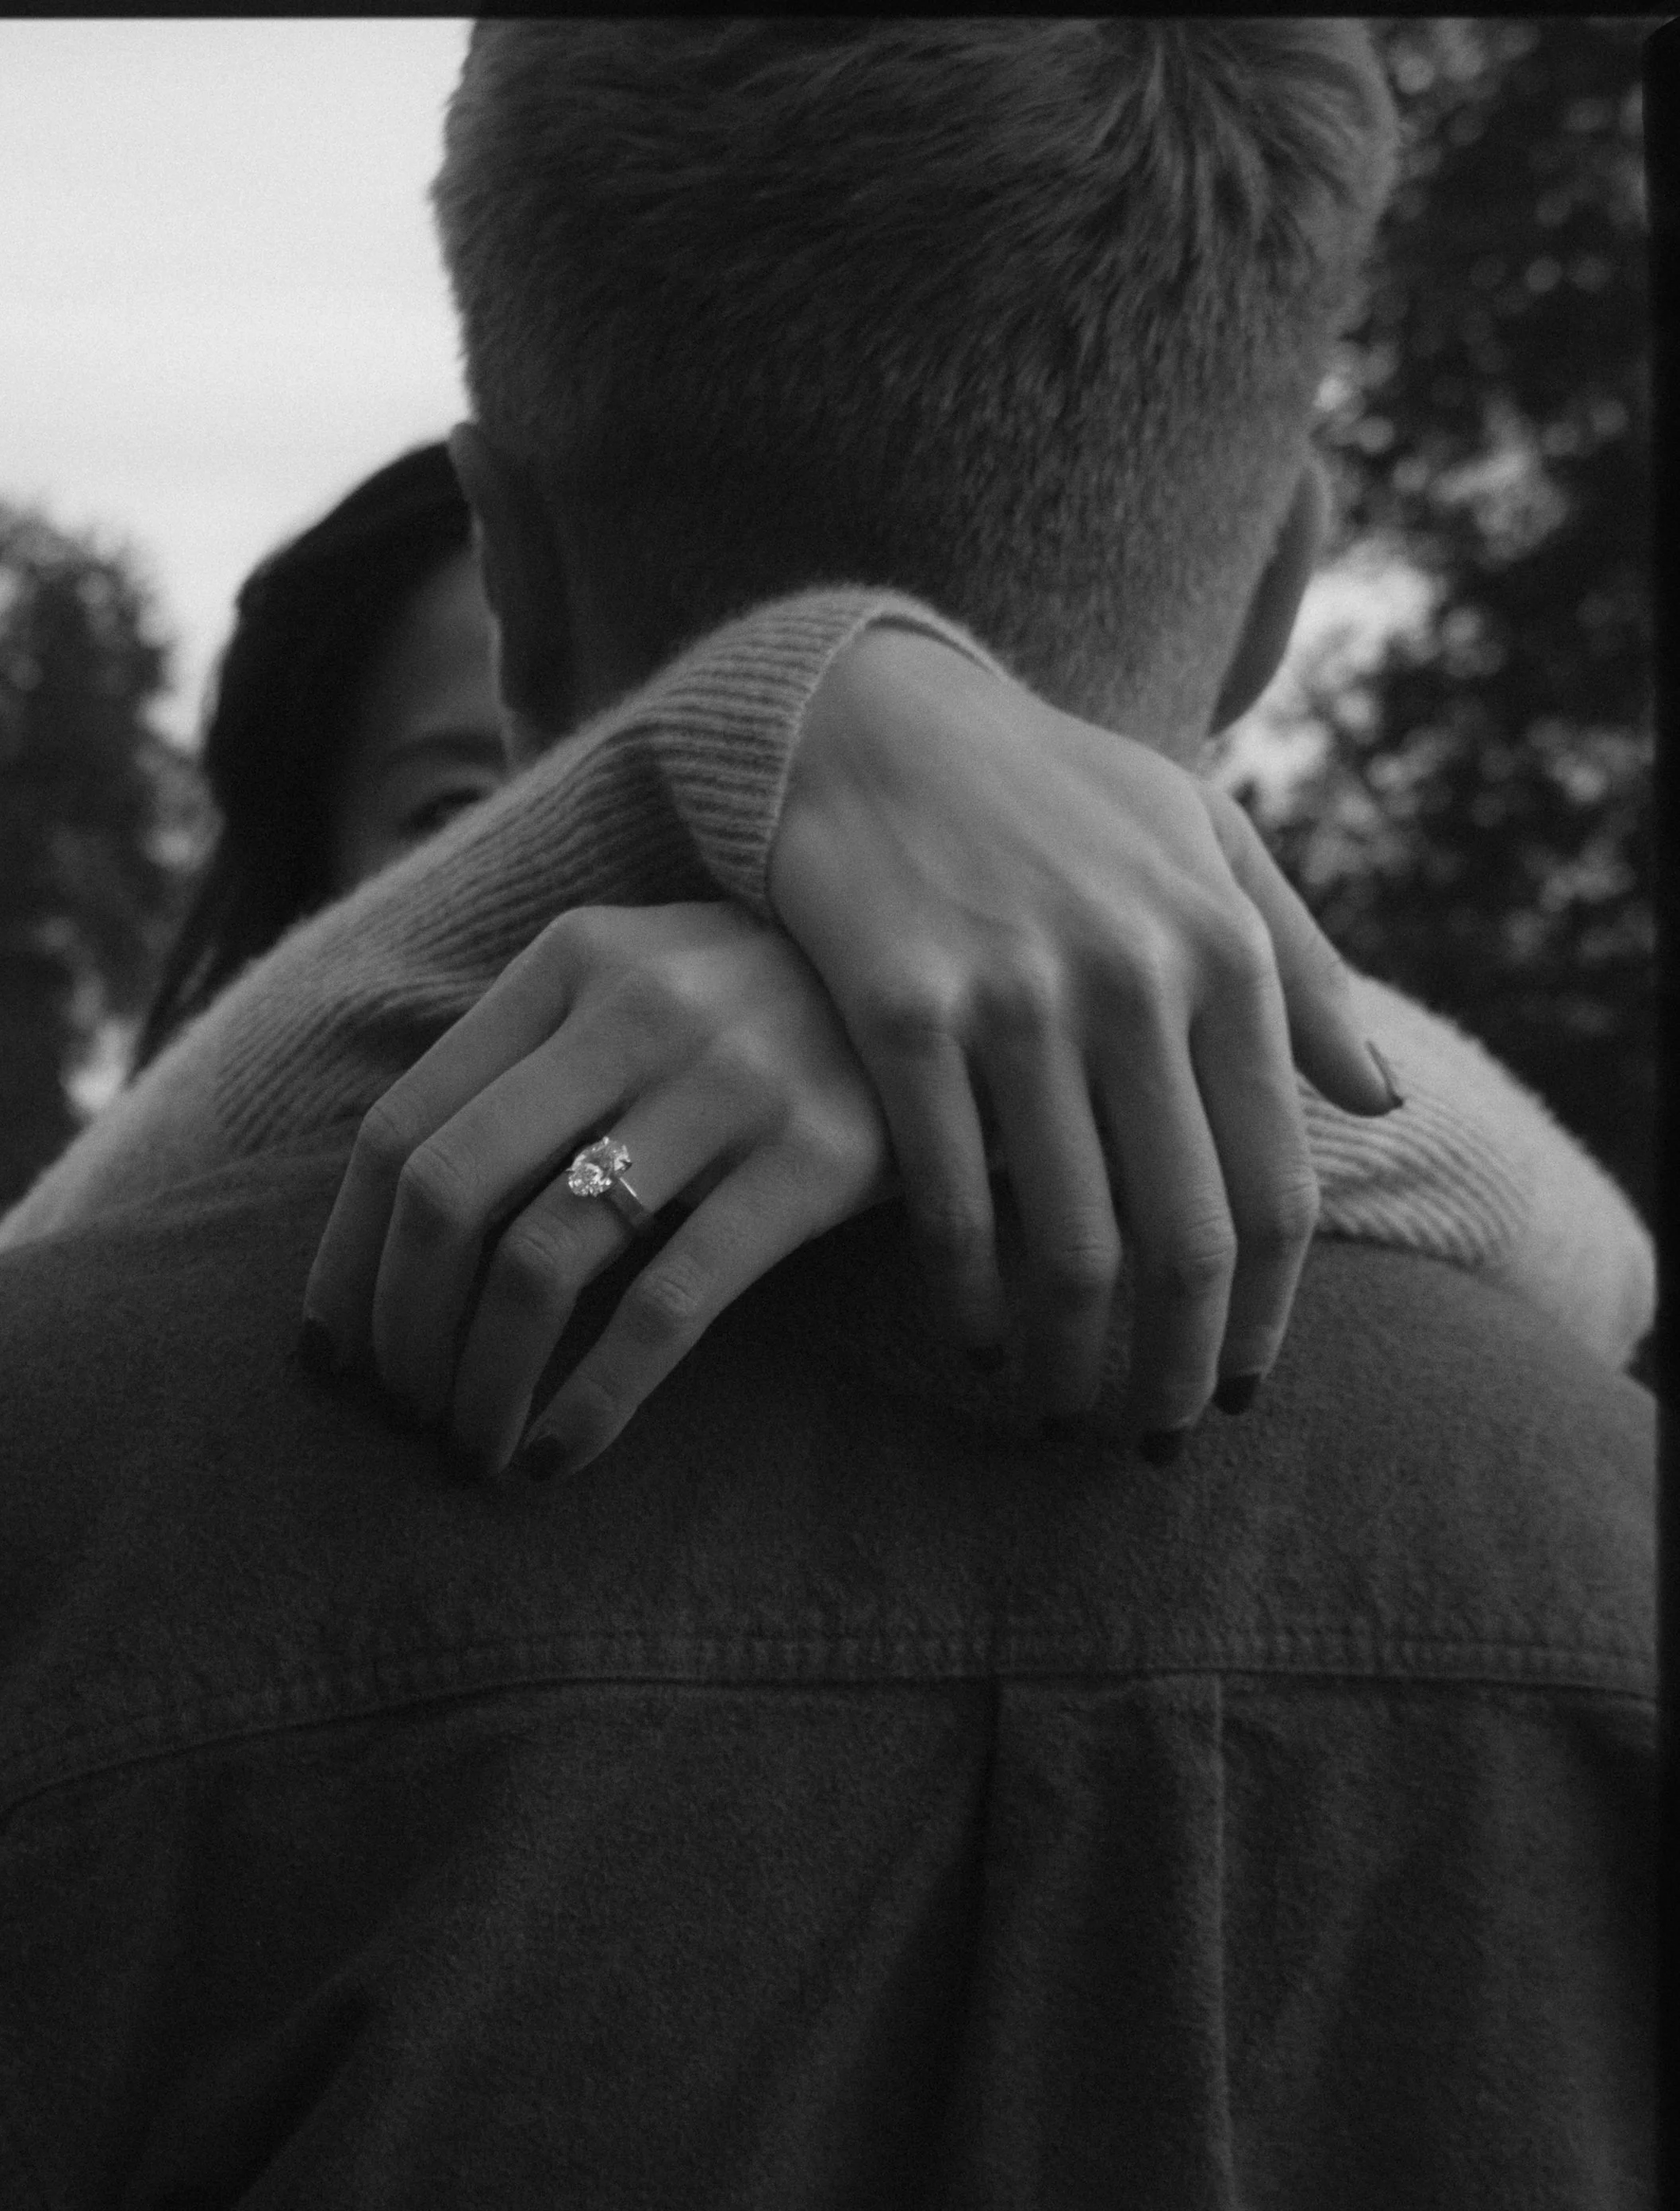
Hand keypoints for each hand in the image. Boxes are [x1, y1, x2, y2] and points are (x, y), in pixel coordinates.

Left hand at [305, 903, 891, 1478]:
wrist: (966, 993)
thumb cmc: (770, 1019)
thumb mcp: (643, 990)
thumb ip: (533, 1068)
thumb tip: (394, 1237)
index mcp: (568, 962)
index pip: (402, 1127)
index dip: (345, 1259)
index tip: (331, 1353)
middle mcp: (636, 1009)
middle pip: (451, 1196)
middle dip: (402, 1332)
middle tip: (398, 1416)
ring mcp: (729, 1082)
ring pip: (543, 1261)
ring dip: (482, 1382)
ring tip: (471, 1447)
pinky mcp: (814, 1162)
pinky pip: (666, 1309)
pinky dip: (591, 1401)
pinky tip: (557, 1457)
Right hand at [768, 622, 1399, 1435]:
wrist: (873, 725)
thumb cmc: (1053, 797)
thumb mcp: (1204, 844)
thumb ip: (1297, 969)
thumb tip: (1380, 1098)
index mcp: (1223, 950)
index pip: (1274, 1187)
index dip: (1264, 1319)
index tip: (1236, 1393)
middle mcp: (1133, 980)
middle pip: (1183, 1241)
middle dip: (1174, 1372)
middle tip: (1150, 1442)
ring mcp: (1013, 1000)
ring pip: (1068, 1243)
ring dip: (1072, 1362)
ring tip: (1060, 1414)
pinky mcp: (899, 1014)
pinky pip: (950, 1201)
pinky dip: (968, 1301)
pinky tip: (975, 1349)